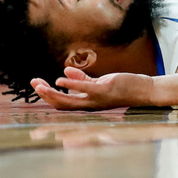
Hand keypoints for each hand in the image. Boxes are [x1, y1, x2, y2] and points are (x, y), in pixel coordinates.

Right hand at [32, 67, 156, 110]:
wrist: (143, 91)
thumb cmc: (122, 87)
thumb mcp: (99, 84)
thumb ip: (82, 80)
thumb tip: (65, 72)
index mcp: (87, 103)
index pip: (62, 103)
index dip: (48, 96)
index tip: (36, 86)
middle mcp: (89, 105)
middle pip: (61, 104)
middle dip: (45, 95)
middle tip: (33, 84)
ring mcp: (96, 100)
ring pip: (68, 101)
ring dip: (51, 93)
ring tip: (39, 84)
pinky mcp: (104, 90)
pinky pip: (84, 89)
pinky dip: (71, 85)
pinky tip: (60, 79)